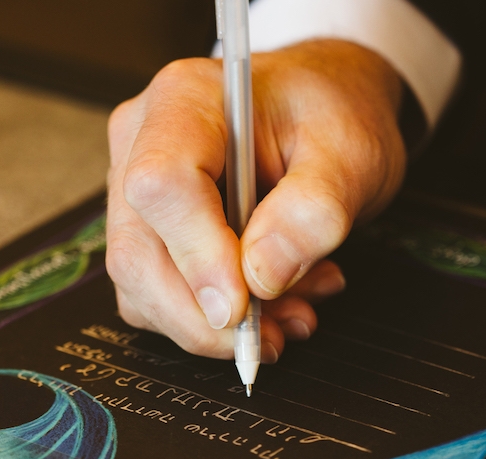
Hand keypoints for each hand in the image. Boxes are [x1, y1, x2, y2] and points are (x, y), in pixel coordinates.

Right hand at [106, 39, 407, 360]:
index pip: (161, 185)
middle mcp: (142, 142)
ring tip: (294, 307)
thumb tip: (262, 276)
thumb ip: (313, 210)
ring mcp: (136, 191)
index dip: (198, 255)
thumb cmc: (332, 115)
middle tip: (276, 330)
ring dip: (215, 323)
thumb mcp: (350, 154)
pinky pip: (157, 297)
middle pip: (138, 251)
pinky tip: (272, 301)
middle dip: (206, 313)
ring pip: (141, 285)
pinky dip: (213, 320)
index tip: (246, 302)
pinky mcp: (147, 233)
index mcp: (186, 100)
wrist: (327, 111)